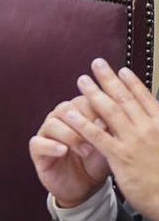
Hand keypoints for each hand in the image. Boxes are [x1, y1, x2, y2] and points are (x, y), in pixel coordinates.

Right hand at [29, 95, 110, 207]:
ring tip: (86, 151)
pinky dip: (51, 146)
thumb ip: (108, 130)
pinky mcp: (37, 149)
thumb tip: (109, 117)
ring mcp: (46, 133)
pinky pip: (38, 143)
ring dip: (70, 136)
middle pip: (65, 109)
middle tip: (98, 137)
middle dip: (83, 122)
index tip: (109, 124)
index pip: (83, 101)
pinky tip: (63, 151)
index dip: (96, 111)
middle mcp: (59, 119)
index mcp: (77, 112)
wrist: (86, 186)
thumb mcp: (108, 145)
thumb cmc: (97, 161)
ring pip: (52, 124)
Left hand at [58, 58, 158, 220]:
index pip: (145, 98)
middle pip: (125, 98)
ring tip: (81, 81)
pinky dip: (82, 123)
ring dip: (93, 93)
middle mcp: (148, 129)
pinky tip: (70, 114)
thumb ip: (156, 130)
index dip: (131, 83)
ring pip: (110, 111)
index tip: (121, 70)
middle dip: (109, 79)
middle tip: (96, 64)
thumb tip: (152, 117)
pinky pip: (97, 135)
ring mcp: (134, 142)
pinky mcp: (120, 157)